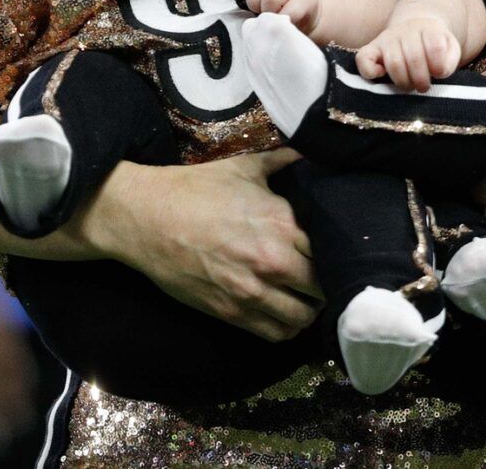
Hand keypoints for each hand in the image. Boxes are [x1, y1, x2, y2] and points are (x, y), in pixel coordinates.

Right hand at [78, 150, 320, 340]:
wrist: (147, 218)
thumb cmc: (196, 189)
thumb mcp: (244, 168)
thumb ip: (283, 161)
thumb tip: (309, 151)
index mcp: (281, 224)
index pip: (331, 251)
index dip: (338, 253)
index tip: (337, 252)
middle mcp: (273, 262)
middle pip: (323, 287)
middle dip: (328, 284)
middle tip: (326, 277)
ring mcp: (251, 292)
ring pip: (303, 318)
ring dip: (311, 310)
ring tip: (307, 299)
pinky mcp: (231, 313)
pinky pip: (275, 334)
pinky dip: (287, 329)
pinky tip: (286, 315)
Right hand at [355, 11, 462, 91]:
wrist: (416, 26)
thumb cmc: (433, 45)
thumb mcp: (451, 48)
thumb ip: (450, 60)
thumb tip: (439, 71)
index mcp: (429, 28)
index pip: (435, 46)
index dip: (439, 66)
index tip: (439, 73)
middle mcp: (406, 30)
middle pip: (414, 59)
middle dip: (421, 80)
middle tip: (424, 86)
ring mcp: (387, 38)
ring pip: (394, 63)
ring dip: (404, 81)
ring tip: (410, 85)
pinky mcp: (370, 48)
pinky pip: (363, 60)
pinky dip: (371, 72)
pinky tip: (383, 75)